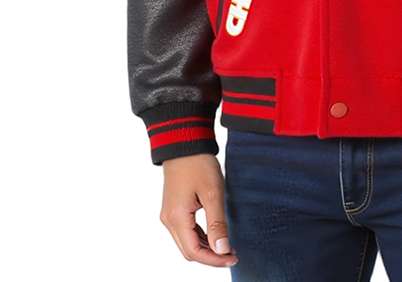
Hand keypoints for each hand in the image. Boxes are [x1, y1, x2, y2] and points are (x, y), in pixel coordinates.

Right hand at [160, 153, 238, 267]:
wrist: (185, 142)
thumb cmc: (198, 164)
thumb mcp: (212, 193)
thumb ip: (217, 224)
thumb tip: (222, 250)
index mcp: (176, 218)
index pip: (194, 252)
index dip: (214, 260)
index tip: (233, 257)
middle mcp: (168, 220)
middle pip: (188, 251)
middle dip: (210, 256)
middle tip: (232, 253)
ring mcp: (169, 214)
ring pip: (186, 242)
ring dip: (206, 247)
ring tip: (227, 244)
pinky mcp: (173, 208)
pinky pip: (185, 231)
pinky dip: (200, 236)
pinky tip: (215, 233)